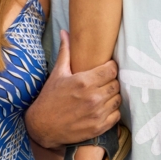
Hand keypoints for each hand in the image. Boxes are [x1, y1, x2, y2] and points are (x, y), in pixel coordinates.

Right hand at [26, 32, 120, 149]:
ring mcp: (97, 113)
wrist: (42, 126)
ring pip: (118, 99)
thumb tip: (65, 32)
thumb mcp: (57, 73)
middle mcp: (93, 97)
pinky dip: (112, 111)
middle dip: (111, 81)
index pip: (111, 70)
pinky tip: (103, 108)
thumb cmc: (50, 98)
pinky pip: (116, 115)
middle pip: (116, 84)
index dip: (110, 67)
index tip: (106, 69)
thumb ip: (65, 52)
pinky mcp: (99, 127)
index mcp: (84, 81)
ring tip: (103, 95)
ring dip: (112, 96)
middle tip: (103, 82)